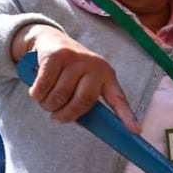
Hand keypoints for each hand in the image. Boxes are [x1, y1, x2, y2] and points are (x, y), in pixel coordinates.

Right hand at [12, 24, 140, 131]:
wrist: (51, 40)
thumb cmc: (70, 72)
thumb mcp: (82, 85)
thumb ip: (84, 104)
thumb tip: (80, 122)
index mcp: (107, 76)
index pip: (119, 99)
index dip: (127, 116)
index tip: (135, 131)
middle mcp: (95, 66)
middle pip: (82, 102)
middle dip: (65, 115)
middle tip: (56, 118)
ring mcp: (76, 59)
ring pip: (59, 96)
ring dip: (48, 105)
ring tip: (47, 100)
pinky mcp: (56, 56)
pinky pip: (43, 87)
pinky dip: (37, 94)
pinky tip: (38, 90)